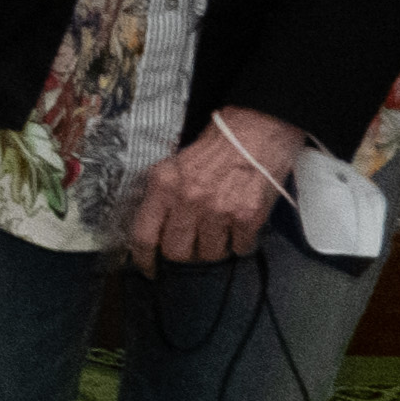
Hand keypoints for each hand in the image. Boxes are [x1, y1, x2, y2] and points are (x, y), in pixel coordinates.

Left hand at [124, 107, 301, 267]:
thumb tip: (155, 232)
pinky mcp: (248, 216)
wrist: (256, 131)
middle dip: (185, 252)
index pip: (144, 235)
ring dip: (215, 248)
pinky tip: (241, 225)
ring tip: (221, 228)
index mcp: (164, 185)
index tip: (150, 269)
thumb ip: (162, 196)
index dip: (144, 259)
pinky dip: (240, 243)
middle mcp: (188, 200)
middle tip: (194, 241)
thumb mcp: (175, 165)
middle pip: (177, 252)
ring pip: (209, 254)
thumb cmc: (215, 148)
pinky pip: (239, 248)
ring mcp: (218, 210)